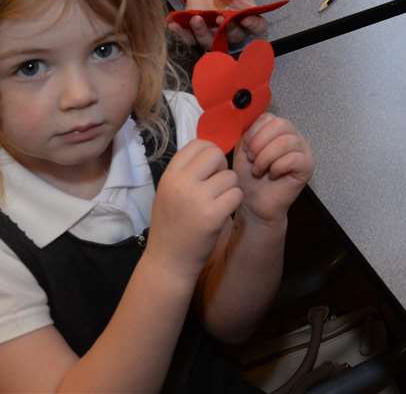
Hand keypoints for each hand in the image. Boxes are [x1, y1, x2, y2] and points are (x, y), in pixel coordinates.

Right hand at [149, 139, 242, 270]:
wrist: (168, 262)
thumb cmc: (171, 226)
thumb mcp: (168, 192)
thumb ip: (186, 172)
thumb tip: (212, 150)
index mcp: (170, 175)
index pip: (198, 144)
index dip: (209, 153)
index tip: (209, 169)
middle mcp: (182, 183)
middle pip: (216, 154)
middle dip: (222, 168)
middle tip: (217, 186)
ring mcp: (198, 199)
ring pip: (230, 176)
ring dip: (230, 188)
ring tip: (218, 203)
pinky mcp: (213, 215)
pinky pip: (237, 194)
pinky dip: (234, 202)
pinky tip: (223, 212)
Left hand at [170, 0, 264, 50]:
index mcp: (248, 15)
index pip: (257, 26)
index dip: (253, 26)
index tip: (245, 19)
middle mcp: (233, 28)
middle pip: (233, 37)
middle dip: (226, 30)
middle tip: (219, 17)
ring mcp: (214, 32)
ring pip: (210, 42)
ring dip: (202, 34)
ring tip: (195, 18)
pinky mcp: (196, 31)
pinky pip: (189, 38)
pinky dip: (181, 34)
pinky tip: (173, 24)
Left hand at [233, 114, 313, 225]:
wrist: (254, 204)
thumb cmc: (249, 178)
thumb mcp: (244, 149)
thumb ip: (248, 131)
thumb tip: (246, 114)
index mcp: (278, 130)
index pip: (269, 117)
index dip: (254, 132)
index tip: (247, 150)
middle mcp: (294, 136)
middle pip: (280, 124)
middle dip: (260, 143)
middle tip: (253, 159)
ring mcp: (303, 150)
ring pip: (286, 141)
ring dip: (266, 157)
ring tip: (259, 170)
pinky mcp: (308, 166)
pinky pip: (294, 158)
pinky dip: (277, 167)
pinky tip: (272, 175)